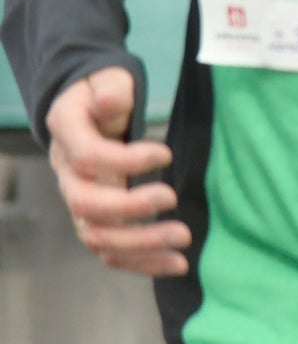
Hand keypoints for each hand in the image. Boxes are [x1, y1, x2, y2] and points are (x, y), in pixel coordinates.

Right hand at [45, 67, 183, 275]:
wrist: (88, 112)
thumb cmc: (104, 94)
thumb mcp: (108, 80)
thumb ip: (111, 90)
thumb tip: (111, 102)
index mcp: (68, 137)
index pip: (88, 158)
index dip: (126, 160)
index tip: (166, 153)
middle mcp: (68, 175)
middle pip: (86, 205)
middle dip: (131, 209)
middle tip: (172, 199)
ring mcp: (81, 201)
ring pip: (97, 236)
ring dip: (141, 244)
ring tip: (183, 241)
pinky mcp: (98, 220)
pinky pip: (111, 250)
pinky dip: (141, 261)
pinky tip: (176, 263)